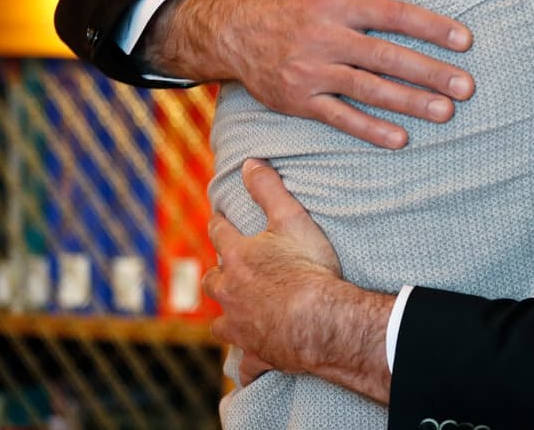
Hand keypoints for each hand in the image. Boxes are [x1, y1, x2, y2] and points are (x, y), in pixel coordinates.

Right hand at [149, 0, 474, 147]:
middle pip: (386, 57)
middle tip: (466, 86)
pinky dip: (369, 130)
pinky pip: (338, 117)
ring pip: (367, 90)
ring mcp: (310, 71)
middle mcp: (325, 36)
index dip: (430, 27)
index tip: (465, 40)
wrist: (228, 28)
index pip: (392, 14)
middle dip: (430, 73)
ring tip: (446, 113)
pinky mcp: (298, 100)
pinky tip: (400, 139)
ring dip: (409, 103)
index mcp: (336, 2)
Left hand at [203, 159, 393, 402]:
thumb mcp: (291, 218)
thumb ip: (269, 188)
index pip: (221, 233)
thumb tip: (249, 161)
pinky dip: (247, 367)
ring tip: (231, 317)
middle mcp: (232, 292)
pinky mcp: (257, 353)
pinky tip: (249, 371)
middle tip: (223, 270)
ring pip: (220, 324)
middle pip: (213, 281)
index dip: (219, 223)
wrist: (320, 321)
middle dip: (216, 274)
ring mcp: (241, 326)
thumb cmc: (308, 268)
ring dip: (224, 319)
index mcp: (239, 257)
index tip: (217, 216)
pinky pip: (247, 365)